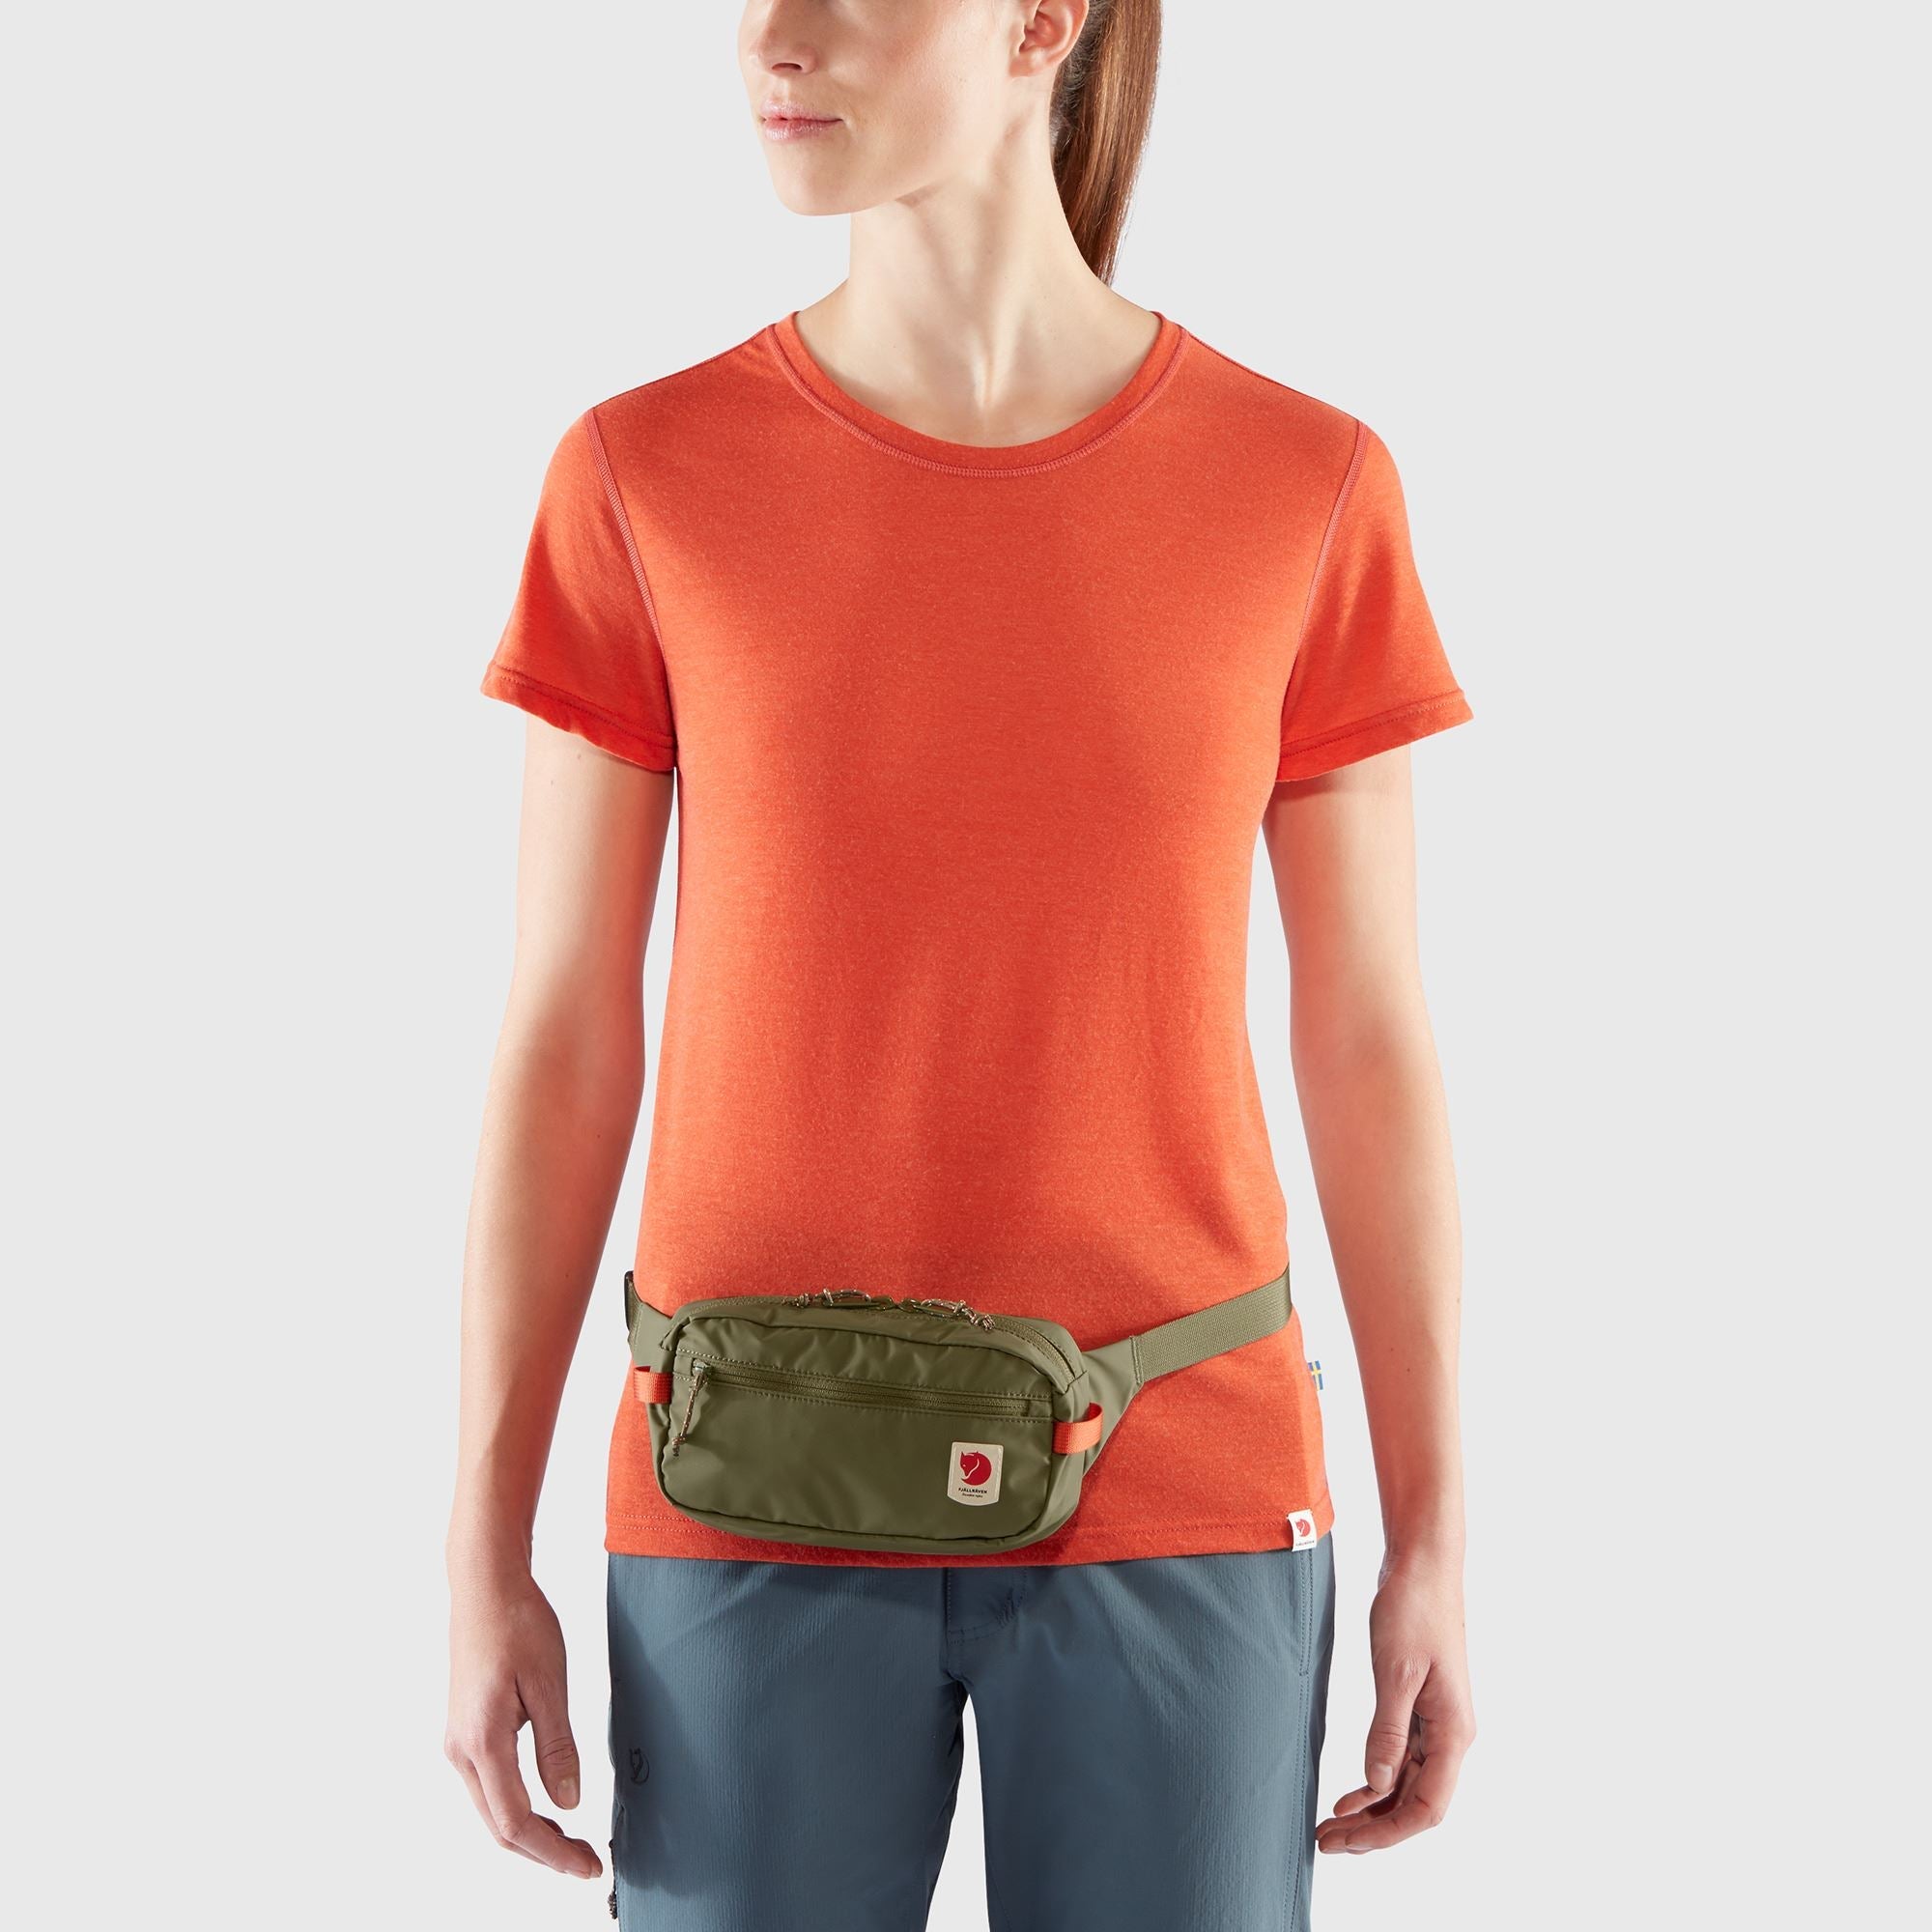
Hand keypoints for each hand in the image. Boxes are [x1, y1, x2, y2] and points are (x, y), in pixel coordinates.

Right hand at [444, 1563, 602, 1878]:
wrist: (485, 1584)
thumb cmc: (518, 1623)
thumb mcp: (549, 1683)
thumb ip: (558, 1747)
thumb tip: (569, 1803)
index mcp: (482, 1741)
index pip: (516, 1822)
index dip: (553, 1853)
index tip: (587, 1866)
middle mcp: (461, 1750)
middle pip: (499, 1827)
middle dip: (543, 1853)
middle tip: (587, 1863)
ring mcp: (458, 1742)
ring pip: (491, 1811)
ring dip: (530, 1834)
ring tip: (572, 1843)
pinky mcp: (465, 1731)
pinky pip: (488, 1788)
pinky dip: (516, 1810)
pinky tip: (546, 1808)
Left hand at [1316, 1554, 1474, 1854]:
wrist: (1423, 1567)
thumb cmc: (1413, 1610)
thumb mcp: (1395, 1670)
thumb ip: (1388, 1730)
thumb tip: (1376, 1784)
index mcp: (1454, 1733)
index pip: (1427, 1807)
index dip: (1388, 1833)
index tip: (1349, 1843)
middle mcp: (1451, 1736)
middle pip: (1416, 1804)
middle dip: (1374, 1830)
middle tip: (1326, 1843)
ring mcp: (1437, 1724)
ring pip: (1407, 1786)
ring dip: (1372, 1810)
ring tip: (1330, 1826)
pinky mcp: (1421, 1709)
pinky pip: (1402, 1760)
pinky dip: (1375, 1781)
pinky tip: (1349, 1795)